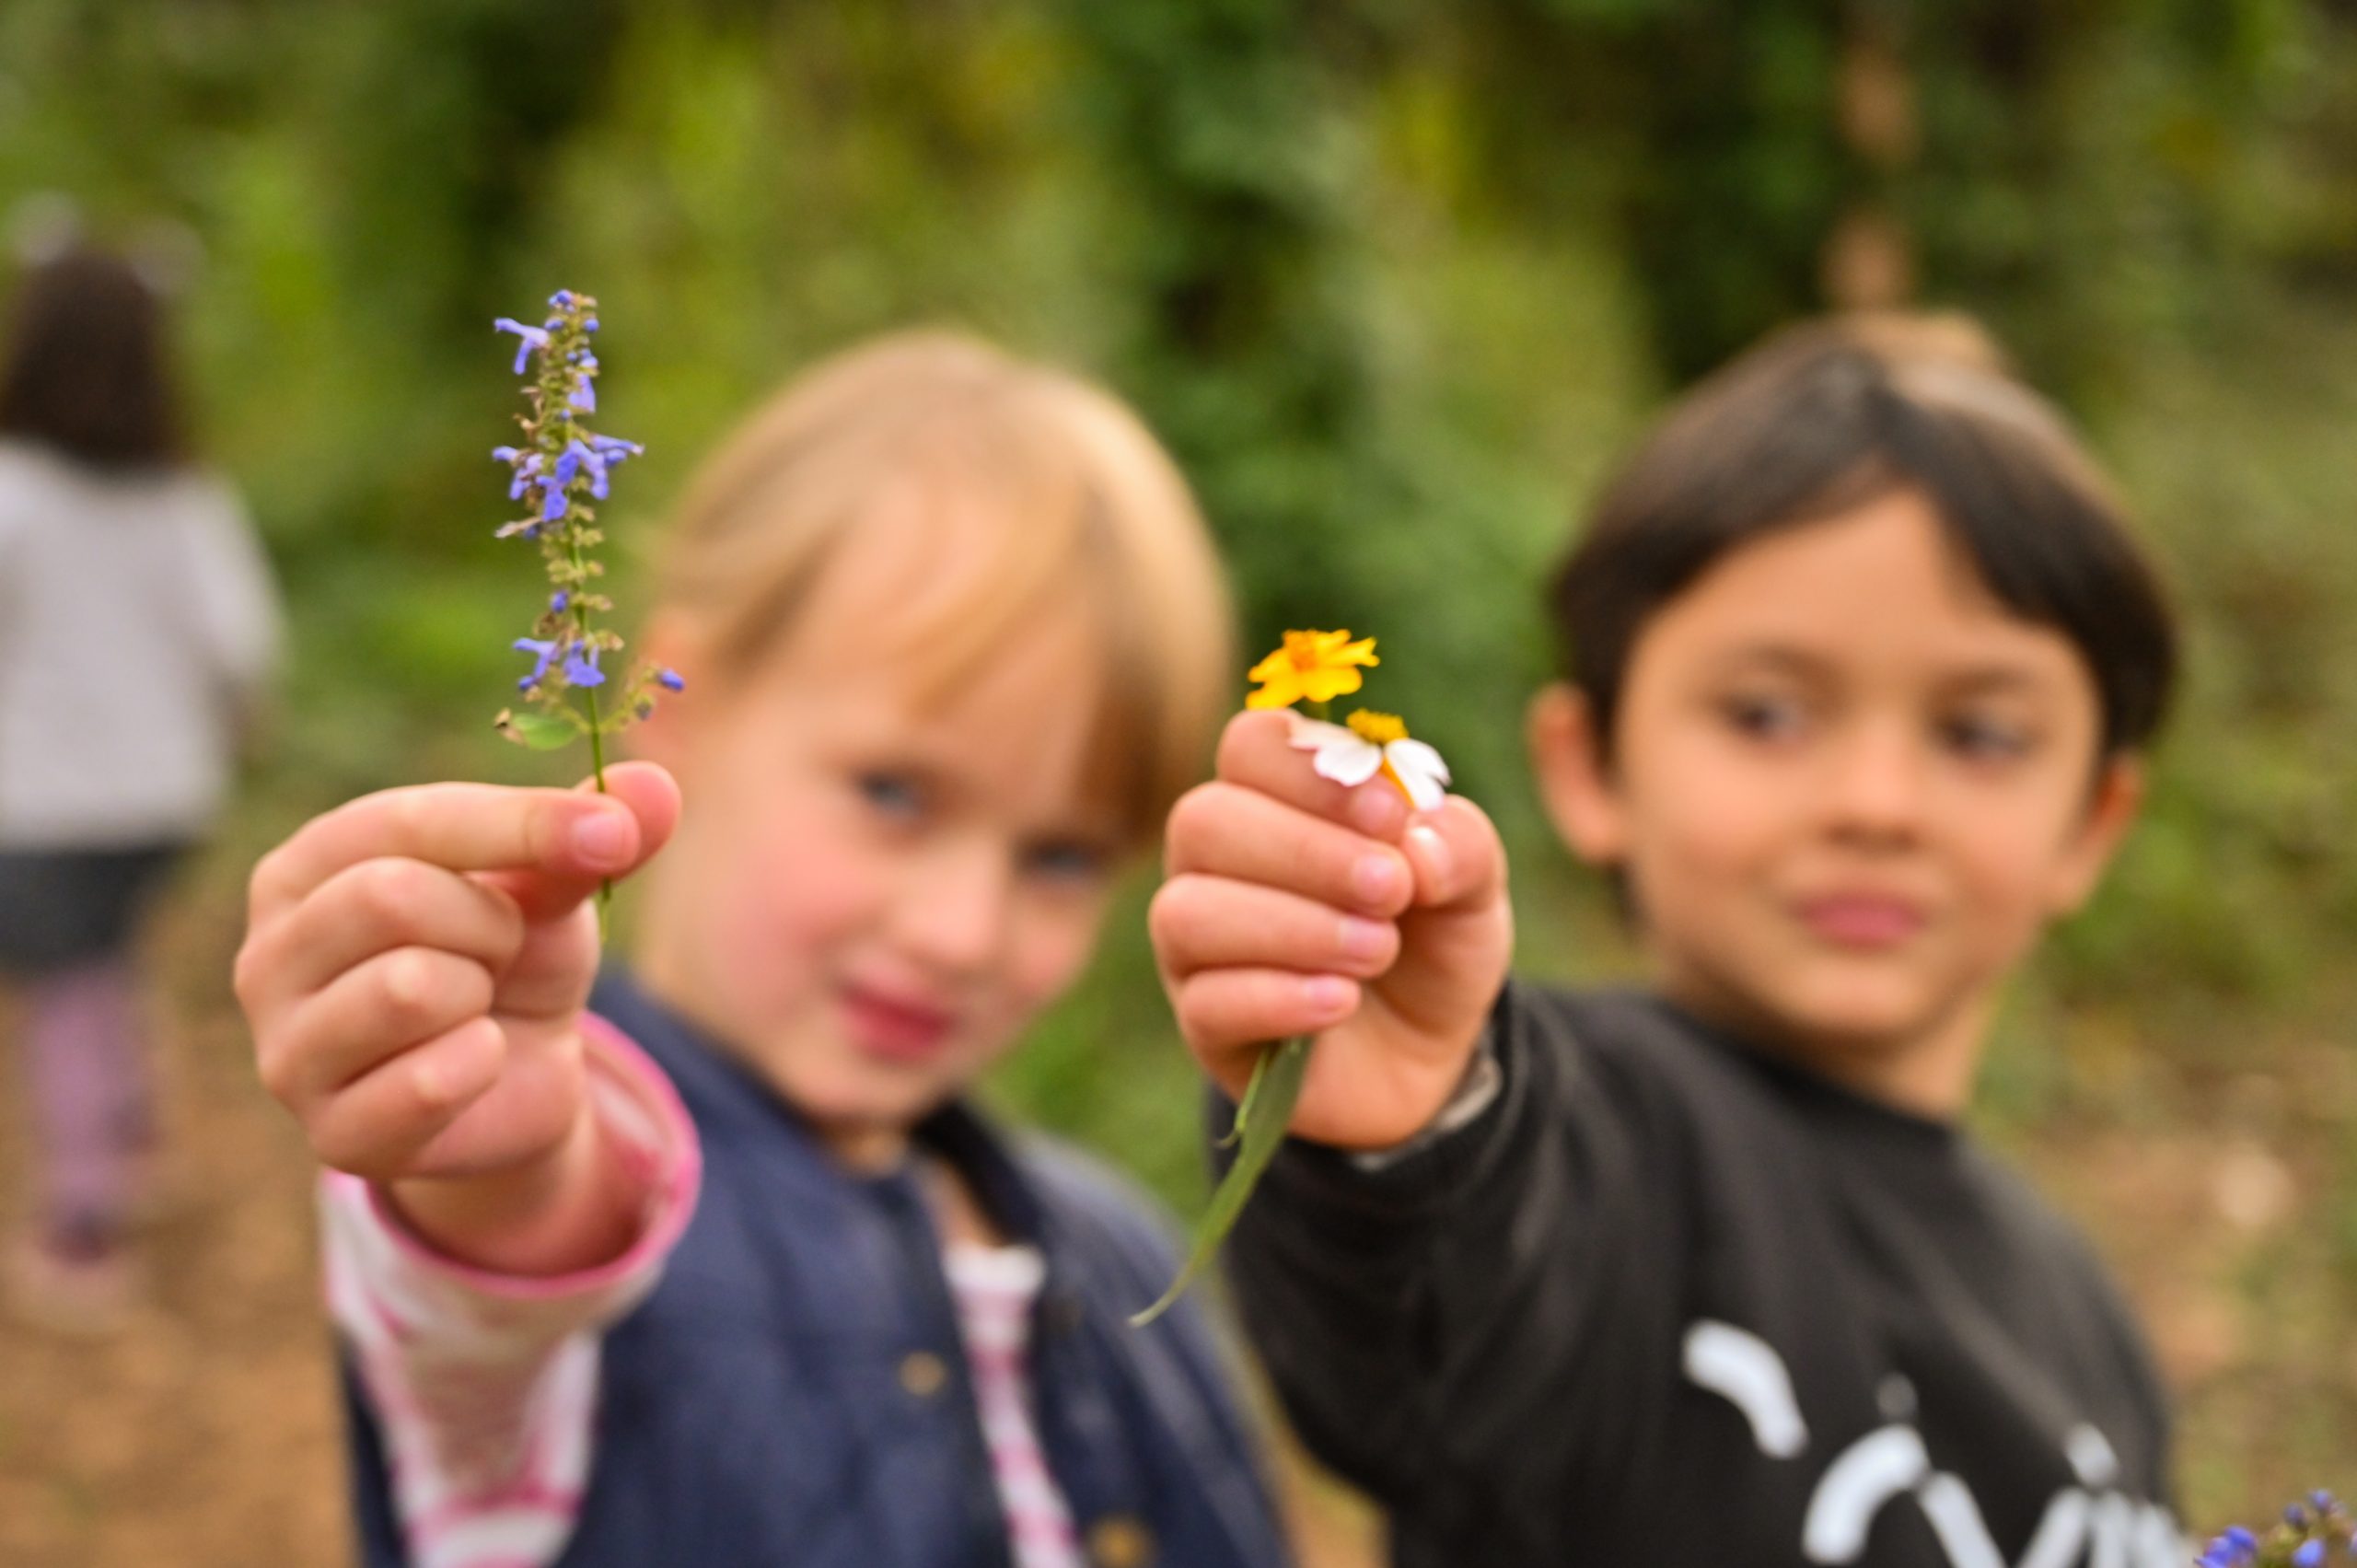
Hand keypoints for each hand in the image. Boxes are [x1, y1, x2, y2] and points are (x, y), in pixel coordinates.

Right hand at [234, 763, 679, 1258]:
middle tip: (499, 951)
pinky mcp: (331, 1136)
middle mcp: (269, 954)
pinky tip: (473, 1066)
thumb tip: (655, 789)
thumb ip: (590, 832)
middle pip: (390, 897)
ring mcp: (287, 1052)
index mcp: (307, 866)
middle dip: (488, 925)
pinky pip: (428, 1083)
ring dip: (480, 996)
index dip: (522, 824)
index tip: (613, 835)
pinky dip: (483, 1067)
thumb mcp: (550, 882)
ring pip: (407, 987)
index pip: (407, 822)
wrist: (516, 1076)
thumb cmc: (510, 954)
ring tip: (475, 1005)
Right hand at [1152, 711, 1512, 1149]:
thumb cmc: (1431, 946)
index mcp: (1274, 801)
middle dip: (1306, 852)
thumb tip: (1415, 845)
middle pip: (1204, 821)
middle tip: (1390, 890)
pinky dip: (1281, 998)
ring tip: (1377, 952)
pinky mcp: (1206, 1025)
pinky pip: (1206, 1003)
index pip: (1250, 745)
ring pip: (1189, 913)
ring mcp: (1198, 947)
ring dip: (1294, 927)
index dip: (1312, 772)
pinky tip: (1340, 1002)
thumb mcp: (1473, 891)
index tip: (1390, 816)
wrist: (1426, 1057)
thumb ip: (1462, 847)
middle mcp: (1217, 863)